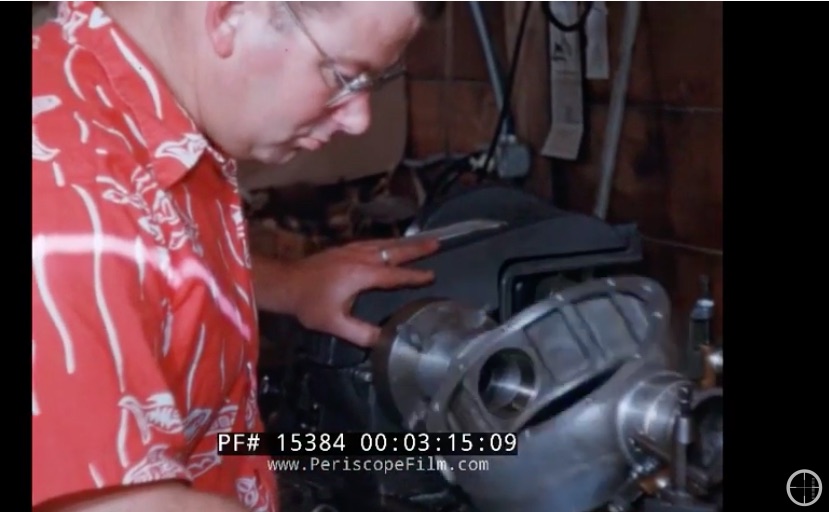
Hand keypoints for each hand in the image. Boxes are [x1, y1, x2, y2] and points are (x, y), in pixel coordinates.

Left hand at [283, 237, 438, 346]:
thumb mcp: (334, 324)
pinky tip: (389, 244)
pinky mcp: (344, 249)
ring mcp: (351, 250)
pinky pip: (372, 242)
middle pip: (393, 251)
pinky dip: (387, 242)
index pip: (394, 274)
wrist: (285, 283)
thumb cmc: (309, 304)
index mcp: (361, 274)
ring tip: (421, 241)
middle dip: (416, 248)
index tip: (432, 275)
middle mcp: (359, 257)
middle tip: (437, 242)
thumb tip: (385, 341)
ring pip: (383, 243)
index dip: (414, 276)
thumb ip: (360, 333)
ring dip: (404, 242)